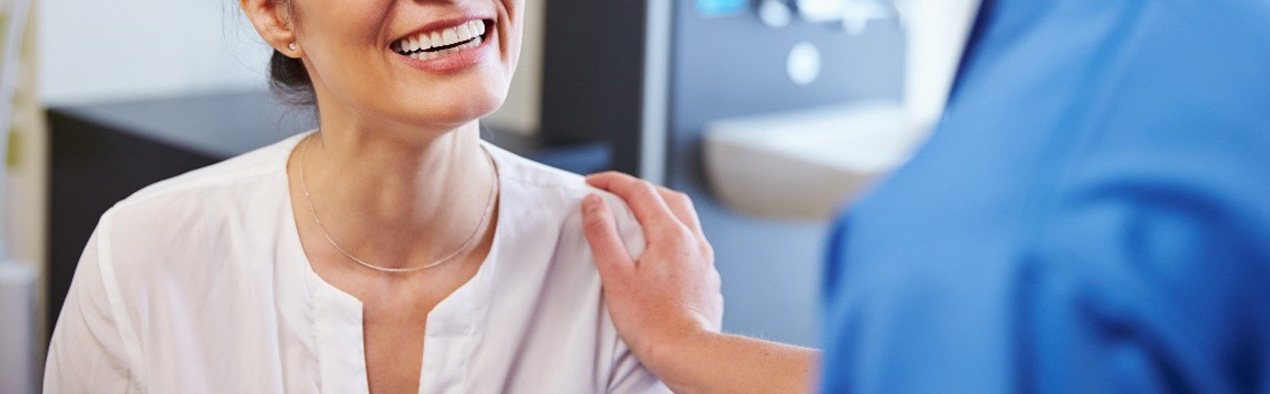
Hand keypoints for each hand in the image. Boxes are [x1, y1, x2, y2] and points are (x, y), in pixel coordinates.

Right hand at [581, 172, 724, 364]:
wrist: (689, 353)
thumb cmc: (652, 322)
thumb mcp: (616, 275)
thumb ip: (603, 234)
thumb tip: (594, 203)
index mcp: (670, 234)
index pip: (641, 191)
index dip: (613, 182)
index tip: (592, 182)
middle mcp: (693, 241)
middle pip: (669, 197)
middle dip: (640, 189)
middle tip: (615, 193)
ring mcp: (705, 259)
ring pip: (685, 218)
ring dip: (661, 208)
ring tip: (638, 216)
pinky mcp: (708, 278)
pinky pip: (692, 242)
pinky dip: (673, 233)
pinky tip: (661, 250)